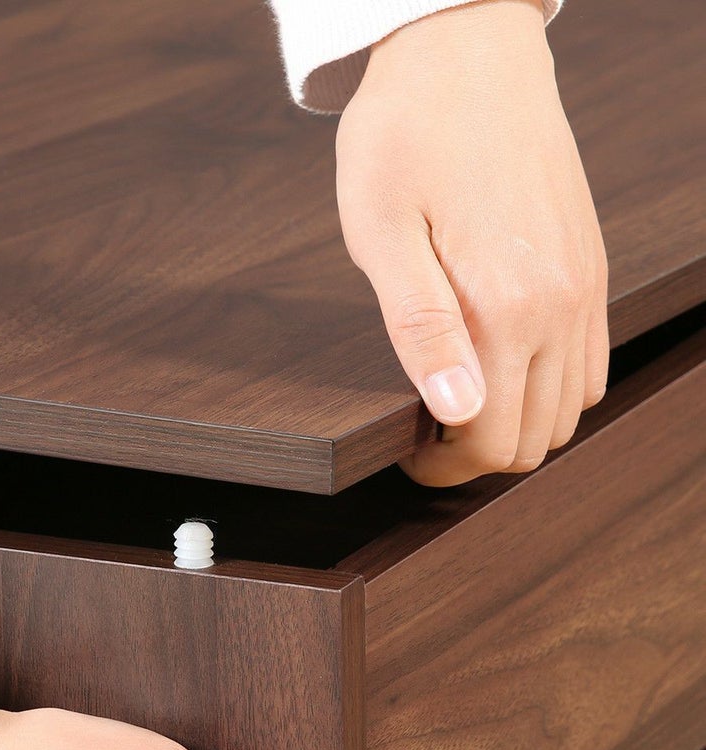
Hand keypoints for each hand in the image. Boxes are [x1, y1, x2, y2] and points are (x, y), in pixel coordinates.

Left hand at [335, 0, 608, 485]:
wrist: (464, 54)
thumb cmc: (407, 140)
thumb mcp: (384, 238)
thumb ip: (423, 332)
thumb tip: (456, 413)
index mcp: (508, 307)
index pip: (491, 442)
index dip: (443, 470)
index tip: (407, 456)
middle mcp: (561, 305)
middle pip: (535, 440)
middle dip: (477, 458)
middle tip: (425, 437)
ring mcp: (584, 287)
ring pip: (570, 410)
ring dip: (516, 427)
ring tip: (459, 405)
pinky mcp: (590, 268)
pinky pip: (591, 362)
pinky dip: (552, 389)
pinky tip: (503, 370)